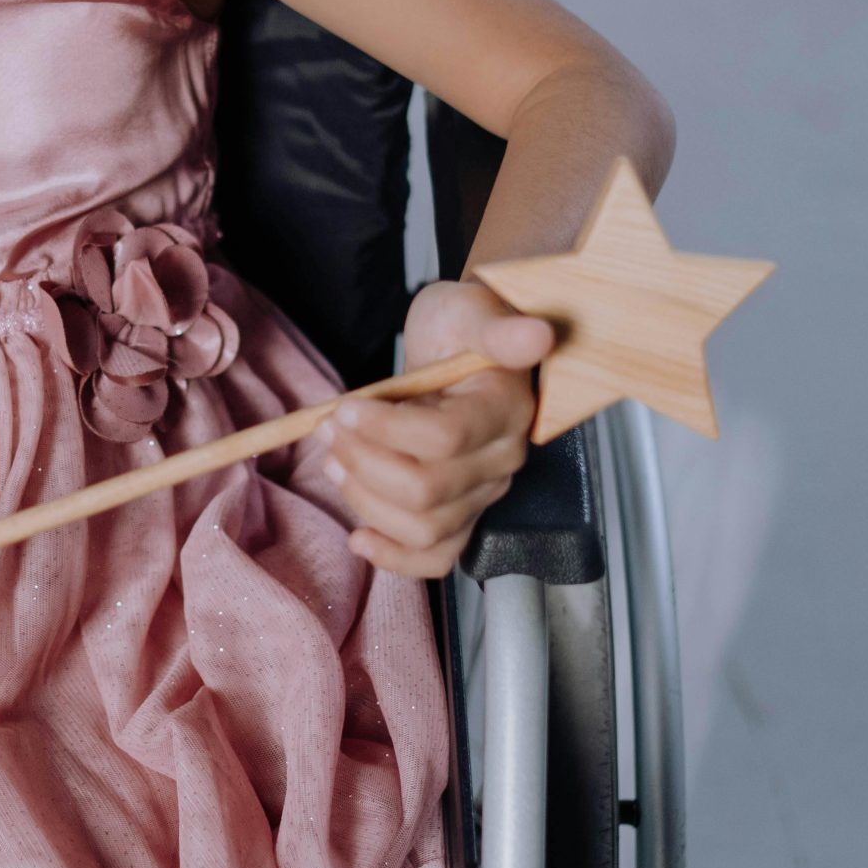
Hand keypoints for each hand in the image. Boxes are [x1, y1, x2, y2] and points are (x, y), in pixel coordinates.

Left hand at [315, 279, 549, 578]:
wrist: (459, 349)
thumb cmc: (460, 329)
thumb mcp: (470, 310)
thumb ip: (499, 328)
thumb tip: (537, 334)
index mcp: (506, 410)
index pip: (445, 438)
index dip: (386, 429)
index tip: (345, 407)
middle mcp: (501, 461)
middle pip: (426, 490)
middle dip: (363, 462)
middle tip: (330, 429)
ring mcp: (482, 494)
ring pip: (422, 528)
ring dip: (364, 500)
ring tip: (334, 460)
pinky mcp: (460, 514)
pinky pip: (435, 558)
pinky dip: (393, 558)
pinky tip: (359, 538)